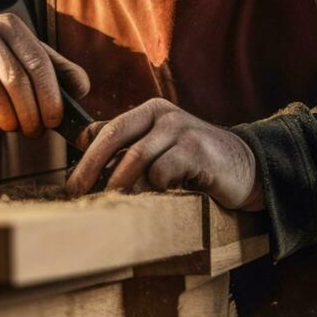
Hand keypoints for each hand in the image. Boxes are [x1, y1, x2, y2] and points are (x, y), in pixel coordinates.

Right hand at [0, 12, 90, 135]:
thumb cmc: (0, 62)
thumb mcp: (29, 57)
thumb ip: (59, 71)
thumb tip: (81, 90)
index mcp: (11, 26)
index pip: (38, 63)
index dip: (49, 96)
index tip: (54, 120)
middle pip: (16, 82)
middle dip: (30, 114)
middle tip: (35, 132)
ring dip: (9, 122)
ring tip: (14, 129)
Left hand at [66, 98, 264, 209]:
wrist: (245, 167)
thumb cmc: (195, 162)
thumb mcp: (159, 147)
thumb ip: (128, 144)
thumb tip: (82, 142)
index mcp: (148, 111)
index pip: (106, 130)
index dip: (84, 159)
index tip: (71, 186)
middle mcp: (163, 115)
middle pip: (115, 138)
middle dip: (90, 169)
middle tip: (77, 196)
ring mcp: (181, 130)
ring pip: (136, 158)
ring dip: (119, 184)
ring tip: (111, 205)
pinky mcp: (198, 150)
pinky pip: (163, 171)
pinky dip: (154, 188)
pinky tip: (159, 197)